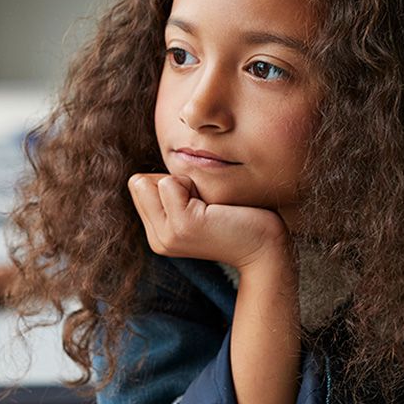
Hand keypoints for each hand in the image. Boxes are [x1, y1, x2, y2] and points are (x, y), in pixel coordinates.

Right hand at [127, 173, 287, 270]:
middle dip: (175, 180)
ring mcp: (167, 235)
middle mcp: (158, 239)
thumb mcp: (197, 204)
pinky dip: (194, 183)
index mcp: (158, 234)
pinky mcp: (182, 226)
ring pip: (153, 181)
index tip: (199, 201)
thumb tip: (166, 156)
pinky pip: (170, 182)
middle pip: (139, 182)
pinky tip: (215, 207)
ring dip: (186, 182)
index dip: (170, 181)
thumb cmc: (239, 217)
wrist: (265, 248)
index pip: (138, 184)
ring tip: (211, 206)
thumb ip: (173, 191)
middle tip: (206, 204)